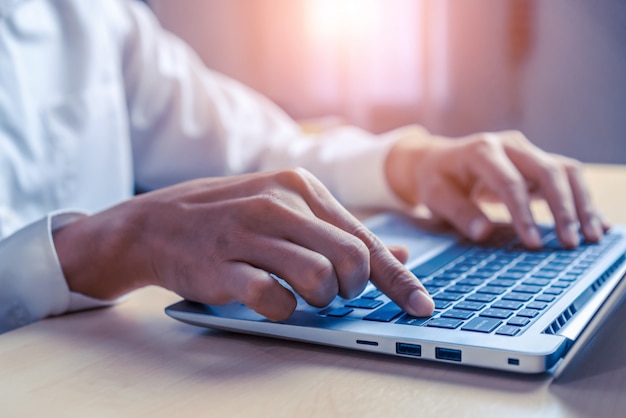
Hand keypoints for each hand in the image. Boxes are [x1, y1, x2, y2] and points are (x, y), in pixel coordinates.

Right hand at [53, 168, 433, 319]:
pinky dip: (282, 309)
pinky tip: (271, 299)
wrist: (152, 224)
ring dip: (319, 300)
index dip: (398, 278)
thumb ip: (338, 230)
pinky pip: (274, 299)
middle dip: (353, 289)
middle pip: (351, 258)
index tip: (421, 306)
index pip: (365, 237)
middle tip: (336, 294)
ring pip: (319, 278)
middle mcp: (278, 203)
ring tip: (303, 295)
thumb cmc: (226, 218)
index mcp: (300, 185)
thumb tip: (397, 254)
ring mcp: (248, 233)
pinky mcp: (222, 265)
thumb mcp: (283, 208)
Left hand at [385, 128, 608, 248]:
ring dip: (581, 203)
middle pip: (547, 170)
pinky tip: (595, 223)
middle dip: (563, 208)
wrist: (439, 159)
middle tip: (570, 243)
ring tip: (592, 236)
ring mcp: (527, 151)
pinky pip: (568, 176)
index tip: (534, 242)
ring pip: (565, 171)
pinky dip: (583, 199)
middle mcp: (509, 145)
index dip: (524, 213)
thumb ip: (459, 212)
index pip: (510, 182)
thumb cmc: (437, 179)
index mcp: (481, 151)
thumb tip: (483, 232)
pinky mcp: (537, 161)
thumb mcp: (435, 196)